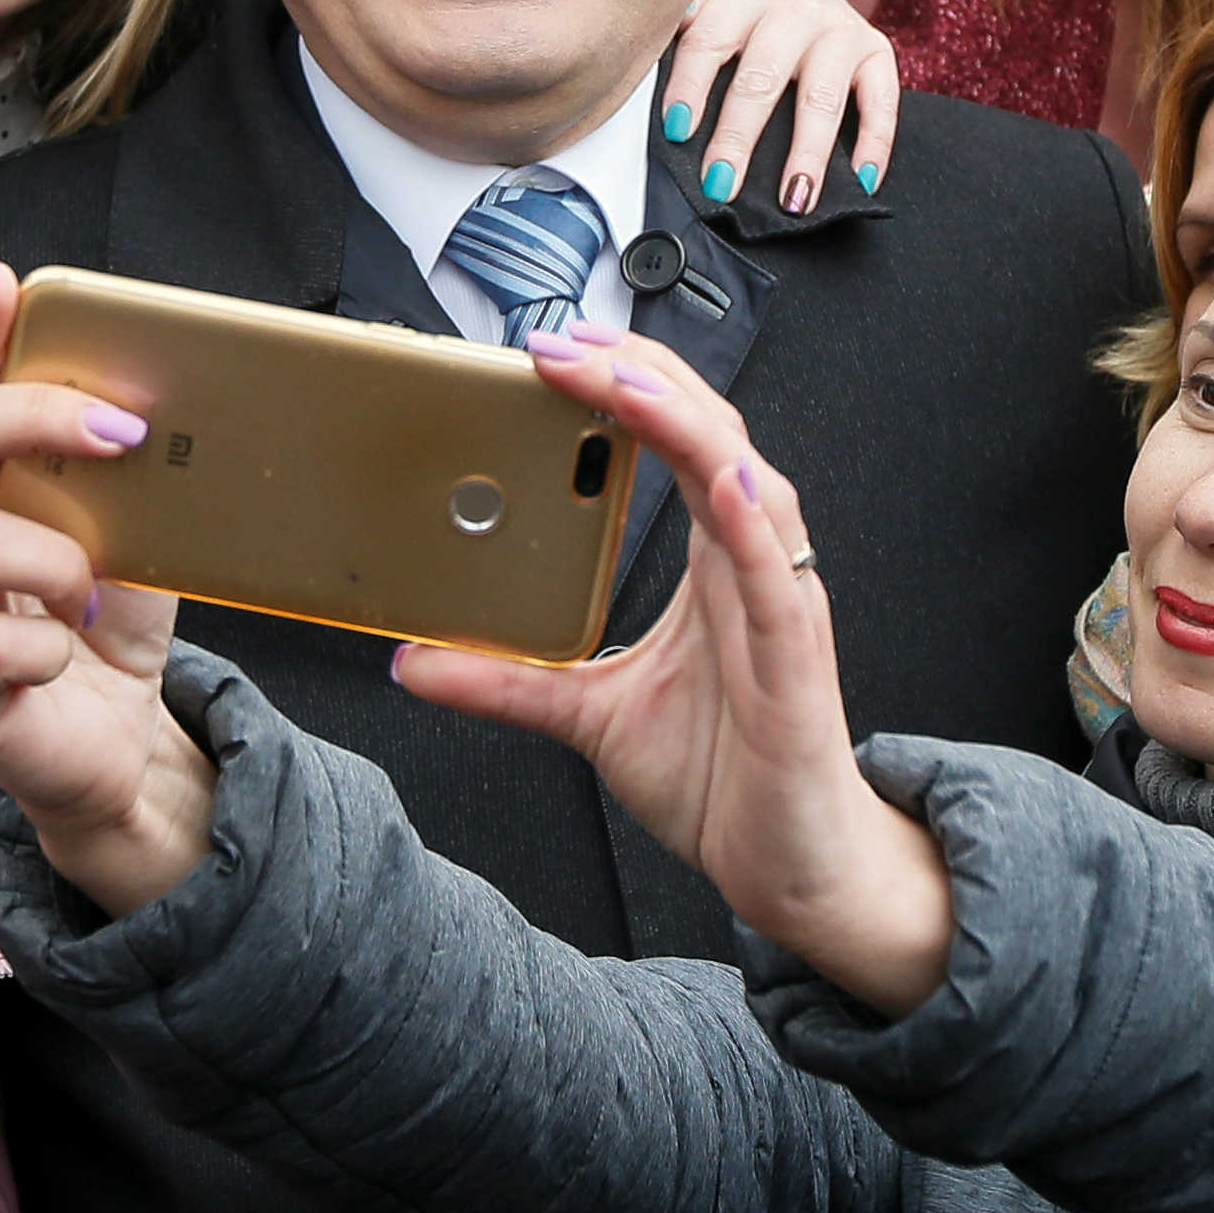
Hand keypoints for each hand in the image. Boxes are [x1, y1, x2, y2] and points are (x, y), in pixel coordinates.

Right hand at [0, 262, 207, 917]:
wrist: (118, 747)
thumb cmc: (111, 628)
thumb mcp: (135, 529)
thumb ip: (125, 471)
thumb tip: (165, 390)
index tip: (4, 285)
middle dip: (33, 414)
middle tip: (122, 430)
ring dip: (57, 559)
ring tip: (96, 593)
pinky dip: (46, 647)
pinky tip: (69, 656)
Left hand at [395, 330, 949, 1016]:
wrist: (795, 871)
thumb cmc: (725, 780)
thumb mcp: (589, 718)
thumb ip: (508, 685)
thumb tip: (415, 662)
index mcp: (714, 565)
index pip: (679, 443)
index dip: (626, 386)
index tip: (555, 349)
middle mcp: (753, 570)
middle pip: (712, 436)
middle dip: (641, 377)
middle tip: (561, 341)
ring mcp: (781, 610)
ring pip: (751, 486)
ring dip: (688, 426)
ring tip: (625, 382)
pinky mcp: (798, 666)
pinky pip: (777, 582)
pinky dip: (752, 524)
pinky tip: (725, 482)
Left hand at [671, 0, 901, 214]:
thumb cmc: (734, 8)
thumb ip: (673, 24)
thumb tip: (640, 64)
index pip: (707, 40)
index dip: (690, 86)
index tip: (677, 129)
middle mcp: (791, 3)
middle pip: (762, 77)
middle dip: (738, 136)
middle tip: (720, 183)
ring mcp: (836, 26)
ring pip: (821, 96)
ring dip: (807, 153)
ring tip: (793, 200)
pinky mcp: (874, 49)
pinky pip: (881, 100)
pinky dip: (874, 144)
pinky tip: (862, 183)